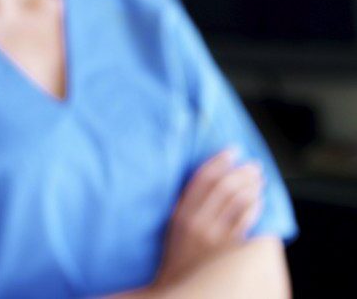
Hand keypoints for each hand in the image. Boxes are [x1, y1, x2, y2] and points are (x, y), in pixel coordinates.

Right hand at [154, 148, 263, 288]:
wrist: (180, 290)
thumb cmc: (178, 257)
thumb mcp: (175, 226)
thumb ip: (188, 205)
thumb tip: (210, 181)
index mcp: (181, 213)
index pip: (202, 178)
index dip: (219, 161)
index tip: (232, 150)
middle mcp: (197, 222)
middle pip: (223, 187)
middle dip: (241, 172)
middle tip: (252, 165)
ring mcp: (214, 237)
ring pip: (237, 201)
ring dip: (251, 187)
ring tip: (259, 180)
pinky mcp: (229, 251)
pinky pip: (246, 222)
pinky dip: (255, 207)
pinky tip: (260, 201)